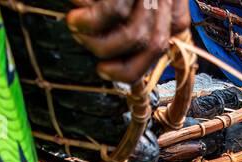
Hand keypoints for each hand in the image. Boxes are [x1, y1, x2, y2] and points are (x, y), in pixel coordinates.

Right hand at [66, 0, 190, 84]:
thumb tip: (136, 49)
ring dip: (101, 45)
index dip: (138, 66)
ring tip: (78, 32)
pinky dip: (90, 23)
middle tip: (98, 64)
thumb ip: (140, 11)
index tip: (108, 69)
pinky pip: (111, 12)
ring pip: (134, 35)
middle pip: (155, 44)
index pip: (166, 38)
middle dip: (124, 66)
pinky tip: (75, 18)